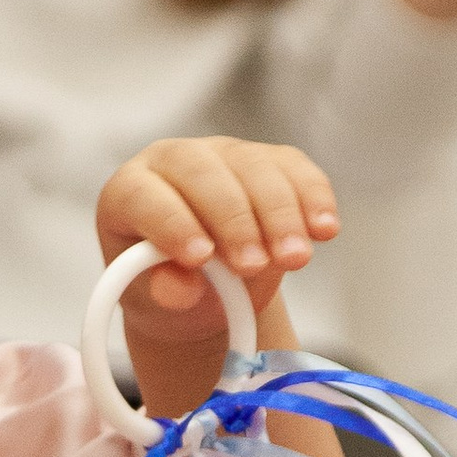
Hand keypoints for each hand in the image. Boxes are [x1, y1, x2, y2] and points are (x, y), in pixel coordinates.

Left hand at [98, 137, 340, 416]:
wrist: (208, 284)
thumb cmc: (172, 288)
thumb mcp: (158, 301)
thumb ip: (164, 292)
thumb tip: (179, 288)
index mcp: (130, 192)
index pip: (144, 195)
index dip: (172, 222)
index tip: (200, 257)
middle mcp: (175, 161)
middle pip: (206, 175)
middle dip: (235, 221)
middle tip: (253, 267)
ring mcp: (226, 155)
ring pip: (256, 168)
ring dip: (281, 216)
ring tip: (294, 260)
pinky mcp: (271, 161)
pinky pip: (296, 169)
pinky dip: (315, 199)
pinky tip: (325, 230)